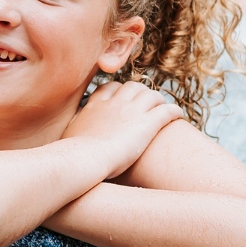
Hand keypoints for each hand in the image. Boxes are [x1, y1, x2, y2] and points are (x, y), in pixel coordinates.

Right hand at [62, 81, 185, 179]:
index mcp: (96, 105)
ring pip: (151, 94)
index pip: (111, 88)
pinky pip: (167, 111)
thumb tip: (67, 132)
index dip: (119, 91)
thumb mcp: (68, 136)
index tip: (122, 98)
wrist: (86, 159)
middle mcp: (115, 103)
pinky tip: (178, 115)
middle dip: (140, 92)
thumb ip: (72, 129)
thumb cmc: (73, 154)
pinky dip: (174, 111)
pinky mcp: (148, 124)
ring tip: (162, 108)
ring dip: (158, 100)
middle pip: (132, 87)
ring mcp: (133, 112)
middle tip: (146, 103)